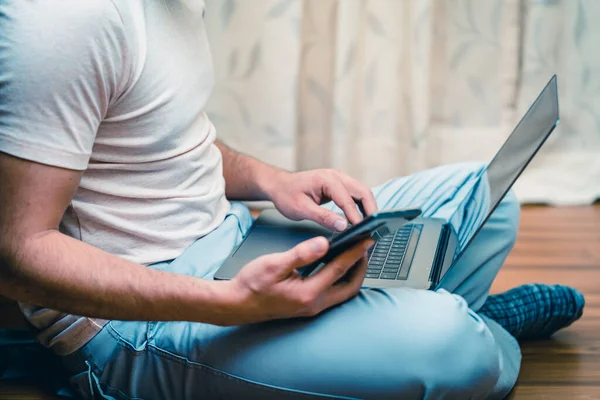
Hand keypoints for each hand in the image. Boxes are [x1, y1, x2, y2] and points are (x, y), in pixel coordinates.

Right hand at [223, 236, 372, 324]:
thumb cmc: (252, 284)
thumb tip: (324, 243)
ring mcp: (312, 308)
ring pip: (344, 292)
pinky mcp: (308, 307)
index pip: (340, 269)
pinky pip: (334, 294)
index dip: (356, 252)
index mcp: (309, 292)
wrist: (237, 304)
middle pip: (351, 286)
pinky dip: (341, 279)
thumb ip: (301, 254)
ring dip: (353, 274)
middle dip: (361, 266)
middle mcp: (315, 304)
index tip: (367, 239)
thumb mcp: (274, 264)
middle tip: (365, 247)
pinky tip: (337, 266)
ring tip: (355, 255)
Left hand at [266, 169, 377, 230]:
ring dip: (368, 208)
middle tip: (374, 229)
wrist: (279, 185)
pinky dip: (362, 206)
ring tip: (371, 227)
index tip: (362, 231)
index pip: (347, 199)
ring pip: (362, 192)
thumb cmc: (286, 195)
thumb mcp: (301, 209)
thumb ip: (322, 217)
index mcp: (327, 179)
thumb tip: (343, 226)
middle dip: (371, 210)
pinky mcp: (340, 185)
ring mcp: (340, 179)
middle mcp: (337, 176)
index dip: (356, 216)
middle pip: (363, 192)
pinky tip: (362, 220)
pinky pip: (356, 195)